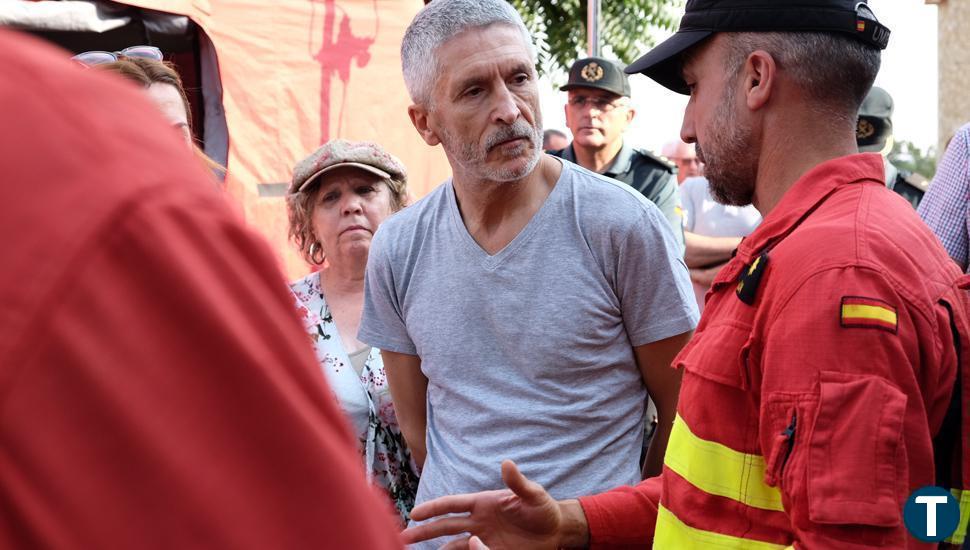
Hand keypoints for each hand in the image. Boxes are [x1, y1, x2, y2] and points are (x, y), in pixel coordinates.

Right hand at [402, 460, 562, 549]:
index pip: (453, 505)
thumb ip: (518, 483)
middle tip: (402, 537)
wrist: (557, 531)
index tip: (415, 514)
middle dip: (424, 531)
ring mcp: (483, 539)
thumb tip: (507, 463)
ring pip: (453, 545)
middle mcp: (478, 522)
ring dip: (437, 549)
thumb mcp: (533, 495)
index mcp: (483, 503)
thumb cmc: (544, 509)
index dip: (433, 508)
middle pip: (445, 526)